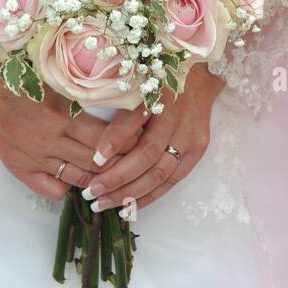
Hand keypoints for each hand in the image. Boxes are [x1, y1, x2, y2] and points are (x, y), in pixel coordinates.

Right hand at [0, 42, 139, 200]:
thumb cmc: (13, 64)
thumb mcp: (53, 71)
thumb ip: (83, 84)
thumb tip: (120, 88)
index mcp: (61, 114)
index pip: (108, 139)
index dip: (128, 141)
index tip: (141, 135)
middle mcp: (49, 140)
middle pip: (98, 163)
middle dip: (120, 162)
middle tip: (135, 157)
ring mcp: (33, 157)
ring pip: (79, 179)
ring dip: (98, 177)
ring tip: (112, 169)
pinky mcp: (17, 167)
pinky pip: (52, 190)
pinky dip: (67, 186)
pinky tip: (74, 174)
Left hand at [81, 66, 225, 216]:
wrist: (198, 80)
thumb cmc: (156, 81)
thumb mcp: (134, 84)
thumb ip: (115, 106)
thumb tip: (88, 140)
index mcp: (157, 93)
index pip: (135, 119)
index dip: (115, 140)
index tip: (94, 159)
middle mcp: (176, 116)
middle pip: (147, 153)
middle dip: (117, 177)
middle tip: (91, 192)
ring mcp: (189, 136)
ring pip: (159, 173)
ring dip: (129, 193)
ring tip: (102, 204)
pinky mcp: (197, 150)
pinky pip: (172, 180)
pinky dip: (149, 196)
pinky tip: (127, 207)